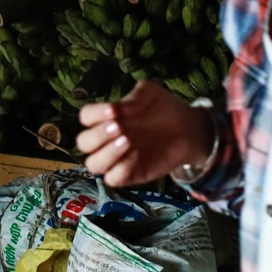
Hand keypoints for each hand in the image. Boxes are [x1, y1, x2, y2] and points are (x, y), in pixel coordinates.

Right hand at [76, 80, 216, 187]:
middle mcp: (106, 139)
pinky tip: (136, 155)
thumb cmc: (163, 108)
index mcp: (106, 118)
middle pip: (83, 143)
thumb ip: (134, 97)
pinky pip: (113, 178)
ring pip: (93, 164)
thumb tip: (118, 109)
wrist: (187, 128)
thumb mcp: (150, 93)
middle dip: (98, 135)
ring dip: (106, 153)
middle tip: (118, 127)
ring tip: (127, 141)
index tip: (113, 111)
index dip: (94, 114)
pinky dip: (120, 168)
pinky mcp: (130, 175)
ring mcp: (116, 159)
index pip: (86, 117)